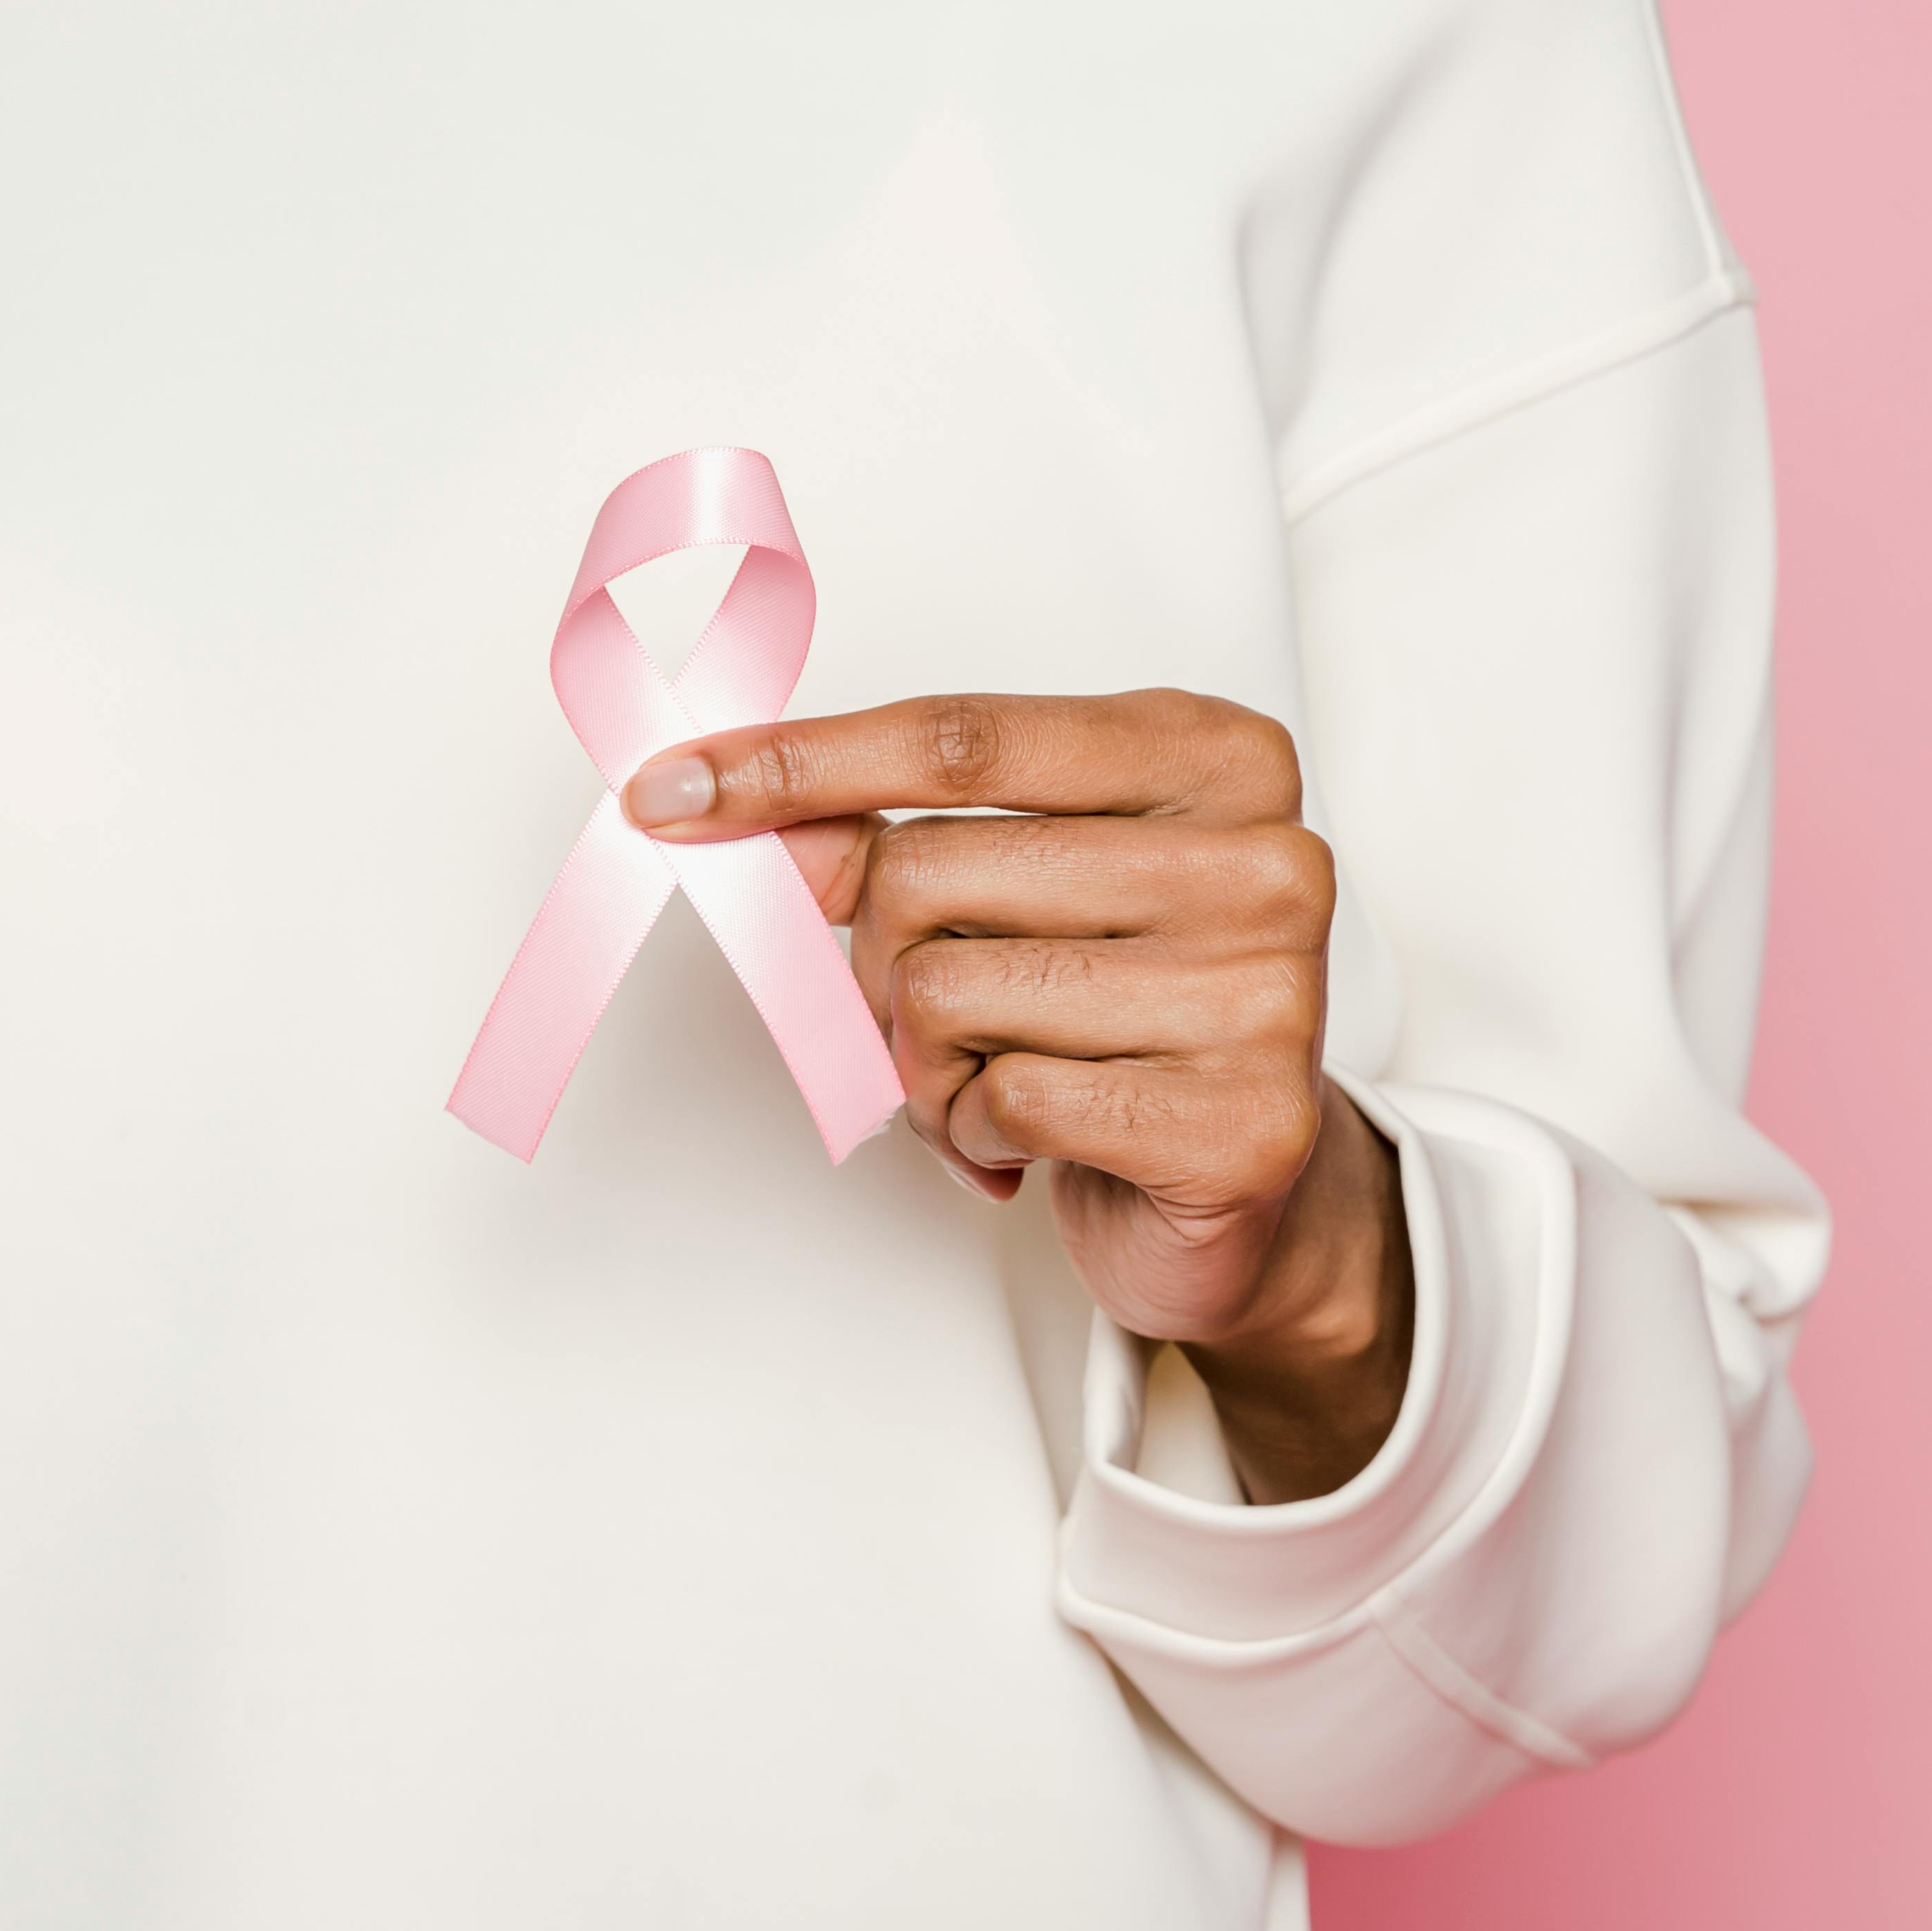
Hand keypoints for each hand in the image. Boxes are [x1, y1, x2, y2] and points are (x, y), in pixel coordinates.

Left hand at [625, 687, 1413, 1502]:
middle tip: (940, 1023)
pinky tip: (1037, 1143)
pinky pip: (1004, 1101)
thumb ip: (889, 836)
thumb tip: (726, 808)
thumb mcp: (1017, 889)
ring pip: (944, 996)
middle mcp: (1263, 858)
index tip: (667, 790)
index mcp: (1216, 756)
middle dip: (881, 966)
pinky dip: (977, 1134)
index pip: (958, 738)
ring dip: (925, 1066)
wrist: (1249, 1191)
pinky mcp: (1238, 1120)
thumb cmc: (1123, 1015)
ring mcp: (1264, 990)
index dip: (795, 766)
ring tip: (1000, 1085)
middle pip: (927, 873)